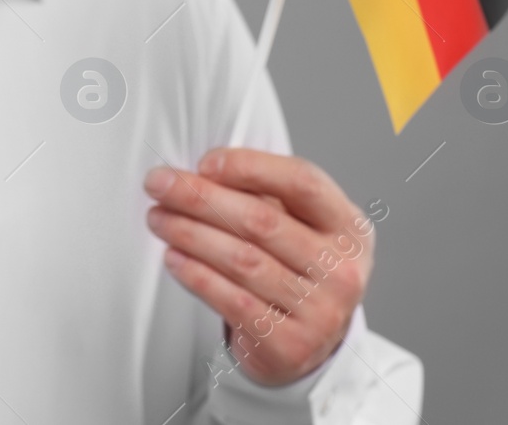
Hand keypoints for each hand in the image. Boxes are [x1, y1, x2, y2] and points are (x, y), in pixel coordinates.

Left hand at [143, 148, 373, 385]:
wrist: (310, 344)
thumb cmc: (296, 269)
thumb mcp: (300, 227)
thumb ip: (263, 196)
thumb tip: (199, 173)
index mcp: (349, 227)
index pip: (303, 182)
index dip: (250, 166)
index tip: (205, 162)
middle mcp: (342, 269)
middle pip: (262, 221)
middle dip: (201, 198)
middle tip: (159, 184)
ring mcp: (321, 311)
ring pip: (242, 261)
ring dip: (190, 234)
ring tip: (158, 218)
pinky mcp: (291, 345)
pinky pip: (232, 301)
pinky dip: (196, 275)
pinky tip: (173, 257)